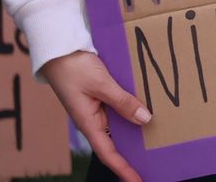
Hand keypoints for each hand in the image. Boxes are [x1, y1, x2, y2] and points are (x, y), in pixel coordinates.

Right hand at [40, 51, 151, 181]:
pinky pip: (120, 109)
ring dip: (135, 133)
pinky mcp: (102, 96)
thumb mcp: (101, 84)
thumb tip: (145, 119)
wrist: (59, 47)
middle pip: (116, 144)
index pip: (108, 154)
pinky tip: (149, 112)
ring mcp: (97, 108)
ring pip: (120, 126)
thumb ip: (123, 101)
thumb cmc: (74, 67)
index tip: (138, 180)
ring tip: (157, 142)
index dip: (124, 169)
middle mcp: (93, 119)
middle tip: (155, 163)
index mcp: (88, 123)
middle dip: (133, 156)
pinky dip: (133, 112)